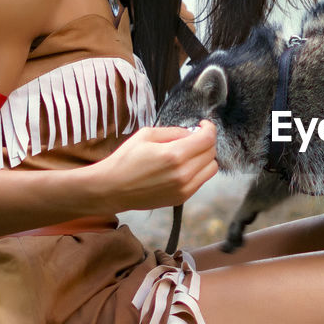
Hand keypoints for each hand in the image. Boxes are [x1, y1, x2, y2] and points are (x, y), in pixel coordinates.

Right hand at [95, 120, 218, 210]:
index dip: (209, 128)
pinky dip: (197, 171)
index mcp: (174, 154)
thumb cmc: (125, 159)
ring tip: (189, 153)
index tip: (203, 125)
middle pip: (211, 153)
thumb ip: (174, 132)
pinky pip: (201, 181)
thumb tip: (192, 133)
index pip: (208, 139)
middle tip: (193, 138)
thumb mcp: (146, 135)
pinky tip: (182, 167)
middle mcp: (183, 173)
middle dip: (205, 142)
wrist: (111, 188)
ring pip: (211, 169)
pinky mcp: (181, 198)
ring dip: (204, 158)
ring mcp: (184, 188)